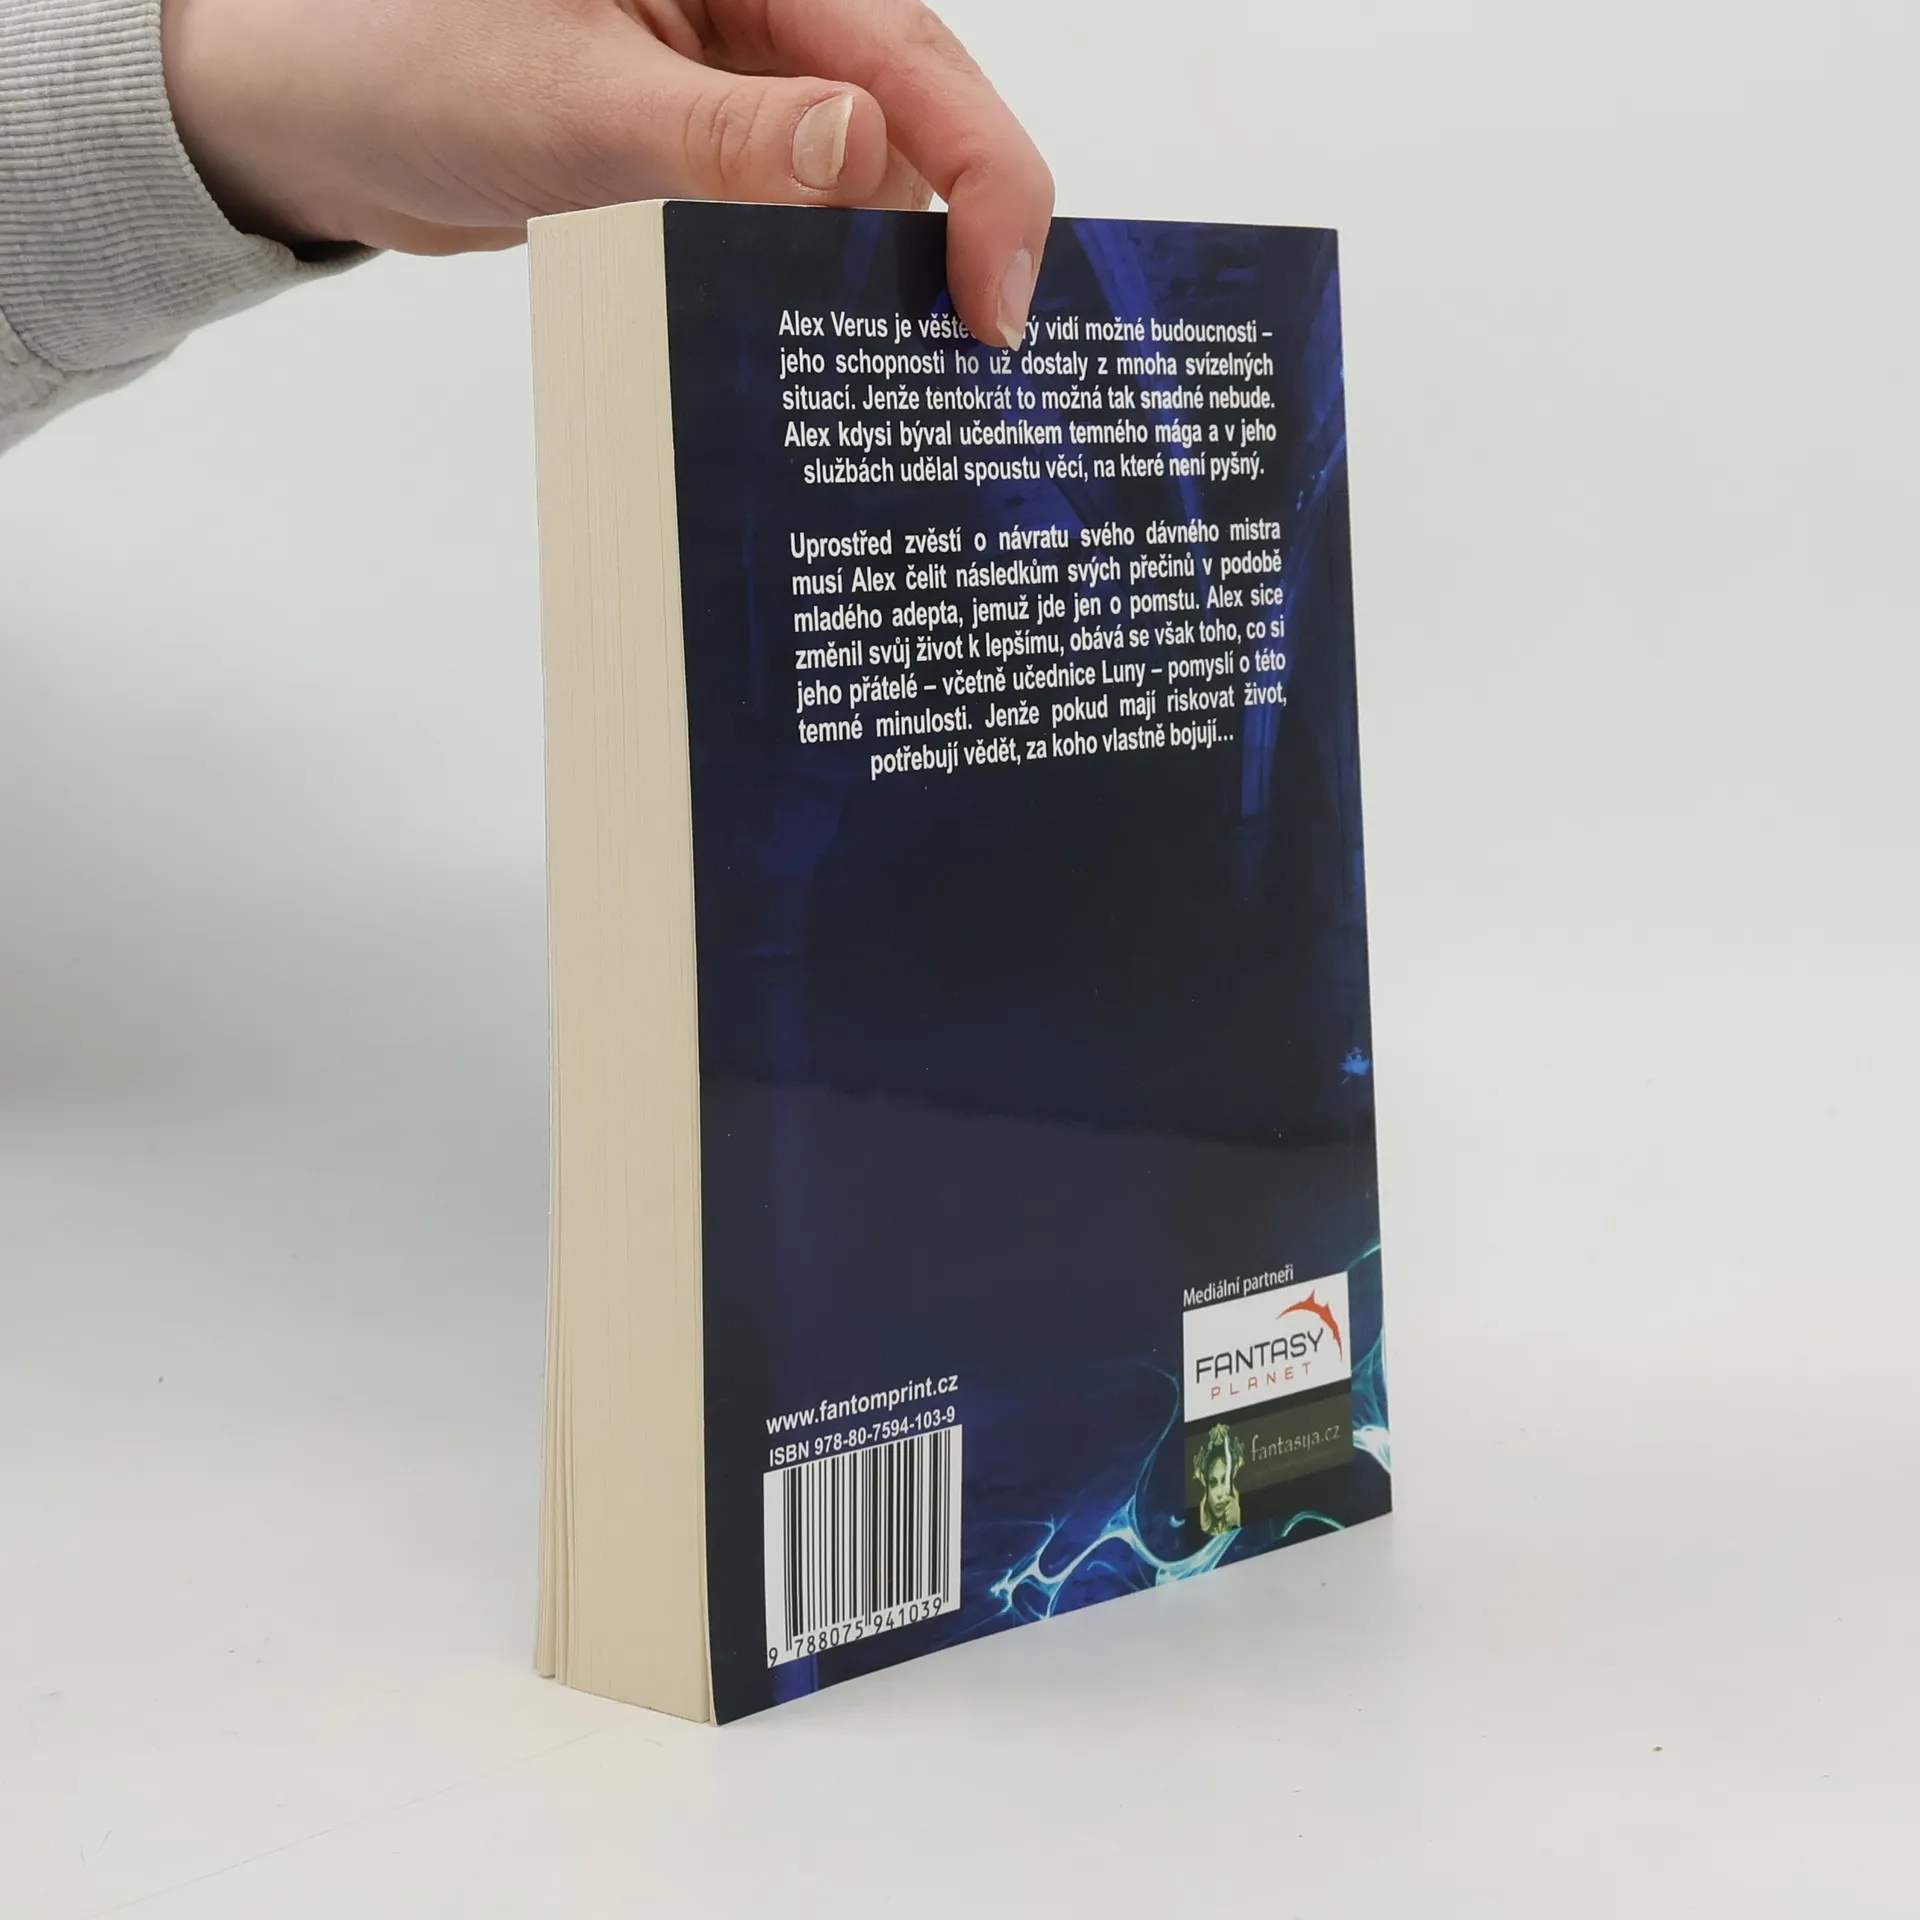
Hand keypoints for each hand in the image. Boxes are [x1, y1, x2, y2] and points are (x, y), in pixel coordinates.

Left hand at [161, 0, 1053, 346]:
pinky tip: (850, 337)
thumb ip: (728, 135)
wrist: (318, 114)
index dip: (984, 184)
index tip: (994, 304)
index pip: (916, 60)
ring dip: (905, 262)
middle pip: (925, 114)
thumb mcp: (575, 106)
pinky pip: (811, 201)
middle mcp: (767, 8)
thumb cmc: (408, 64)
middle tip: (985, 356)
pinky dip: (836, 269)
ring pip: (878, 167)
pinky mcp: (718, 137)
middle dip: (965, 231)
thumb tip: (868, 150)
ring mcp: (746, 76)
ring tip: (931, 369)